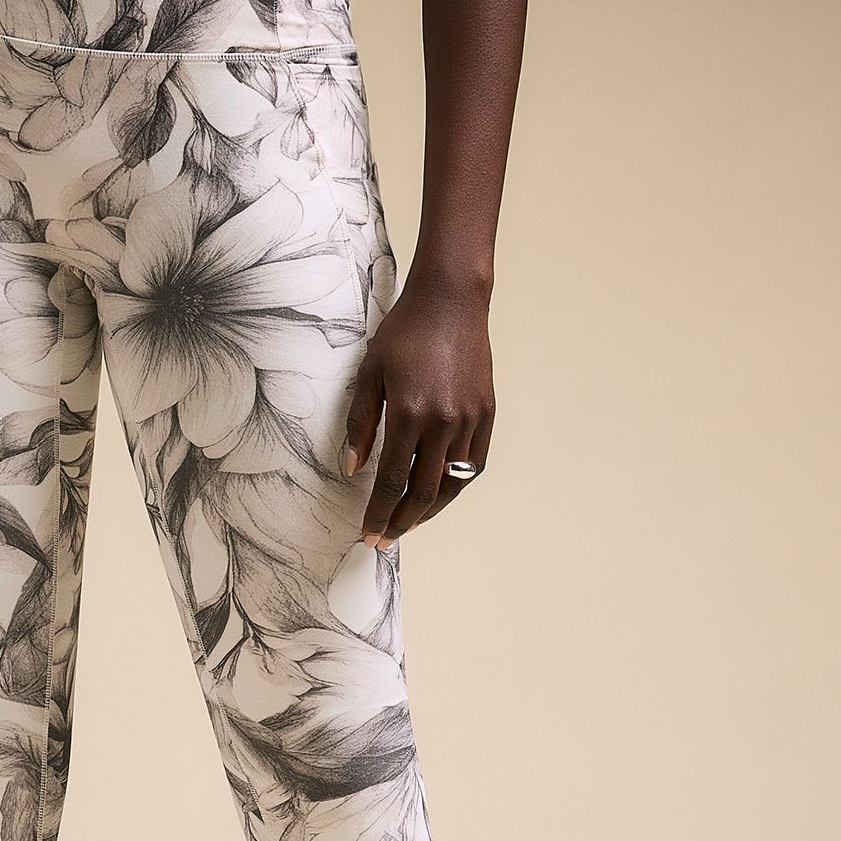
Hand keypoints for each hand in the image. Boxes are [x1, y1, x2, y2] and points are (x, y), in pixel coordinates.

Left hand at [342, 285, 495, 547]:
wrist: (451, 300)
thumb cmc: (404, 332)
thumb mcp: (370, 373)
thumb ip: (360, 424)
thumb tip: (353, 468)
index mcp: (409, 413)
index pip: (390, 481)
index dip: (378, 514)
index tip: (368, 536)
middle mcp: (444, 422)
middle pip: (423, 492)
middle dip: (401, 522)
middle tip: (385, 540)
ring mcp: (470, 419)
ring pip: (452, 484)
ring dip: (429, 510)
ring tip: (408, 522)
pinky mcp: (487, 413)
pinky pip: (474, 464)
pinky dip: (456, 485)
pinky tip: (439, 493)